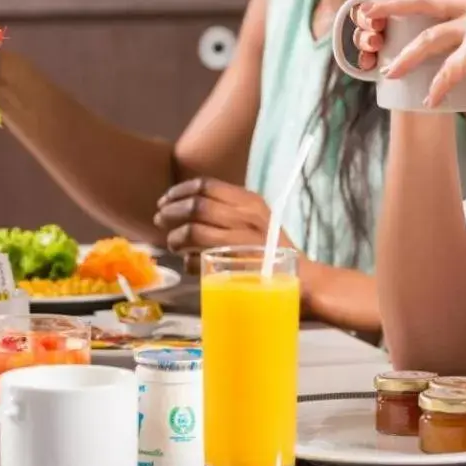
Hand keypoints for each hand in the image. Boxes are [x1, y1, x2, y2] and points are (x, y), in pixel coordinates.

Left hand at [154, 178, 296, 273]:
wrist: (305, 280)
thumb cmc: (274, 251)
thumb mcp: (258, 219)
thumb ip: (230, 211)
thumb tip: (187, 207)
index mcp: (251, 201)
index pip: (206, 185)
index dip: (179, 191)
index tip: (166, 200)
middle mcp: (246, 217)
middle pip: (195, 206)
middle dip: (170, 212)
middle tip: (160, 219)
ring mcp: (241, 241)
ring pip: (192, 232)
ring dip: (175, 239)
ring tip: (173, 245)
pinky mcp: (235, 266)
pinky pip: (198, 259)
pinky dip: (187, 262)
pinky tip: (190, 265)